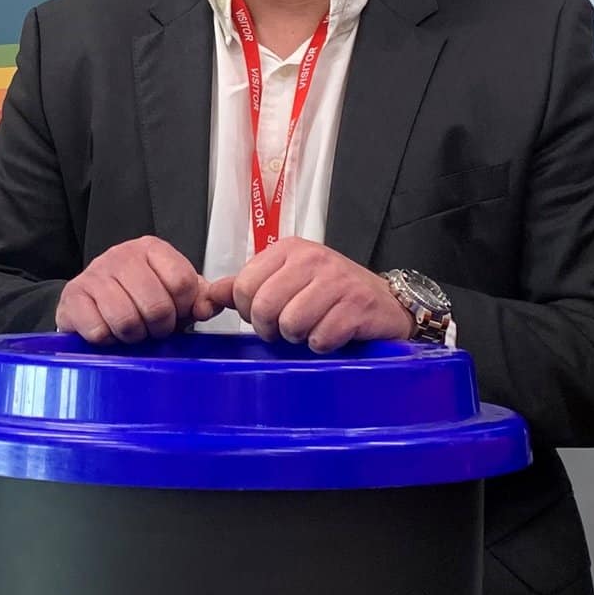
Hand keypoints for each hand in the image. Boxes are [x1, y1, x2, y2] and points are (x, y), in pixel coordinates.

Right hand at [57, 236, 219, 345]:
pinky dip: (107, 340)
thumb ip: (199, 298)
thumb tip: (207, 308)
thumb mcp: (173, 294)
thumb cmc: (137, 298)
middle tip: (152, 329)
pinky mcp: (72, 296)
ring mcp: (94, 273)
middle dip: (158, 328)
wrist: (91, 301)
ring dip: (132, 336)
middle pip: (156, 306)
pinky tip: (108, 331)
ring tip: (131, 331)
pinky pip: (98, 330)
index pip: (182, 282)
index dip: (183, 309)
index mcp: (152, 249)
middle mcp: (122, 255)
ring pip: (126, 320)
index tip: (175, 314)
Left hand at [205, 239, 410, 352]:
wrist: (387, 304)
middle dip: (271, 329)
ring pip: (291, 324)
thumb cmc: (331, 295)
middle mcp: (313, 259)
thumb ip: (245, 287)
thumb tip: (206, 298)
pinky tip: (333, 335)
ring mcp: (338, 281)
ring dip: (298, 338)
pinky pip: (320, 338)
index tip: (267, 315)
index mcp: (290, 249)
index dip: (248, 312)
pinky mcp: (358, 306)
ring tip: (311, 330)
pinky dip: (322, 345)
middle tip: (287, 329)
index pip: (243, 287)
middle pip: (263, 307)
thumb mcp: (287, 281)